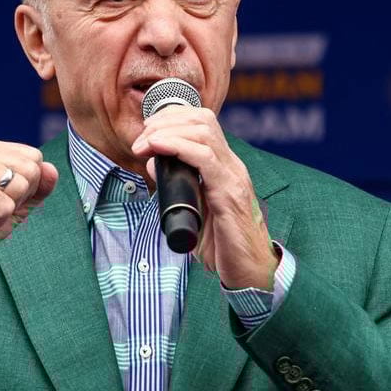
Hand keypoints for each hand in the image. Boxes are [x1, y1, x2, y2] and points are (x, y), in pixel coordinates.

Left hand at [131, 107, 276, 290]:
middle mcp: (232, 166)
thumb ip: (176, 186)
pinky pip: (205, 158)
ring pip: (203, 132)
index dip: (172, 117)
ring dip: (167, 132)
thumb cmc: (222, 246)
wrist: (249, 272)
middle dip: (166, 121)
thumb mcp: (193, 209)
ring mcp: (233, 178)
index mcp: (224, 167)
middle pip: (202, 120)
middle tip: (141, 139)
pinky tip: (158, 147)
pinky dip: (178, 146)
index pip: (203, 122)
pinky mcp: (230, 194)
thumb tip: (154, 163)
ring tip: (145, 144)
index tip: (147, 130)